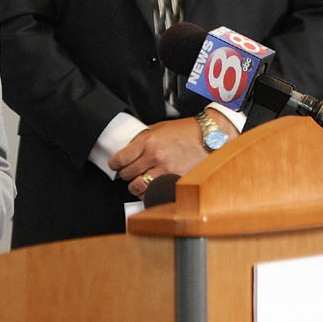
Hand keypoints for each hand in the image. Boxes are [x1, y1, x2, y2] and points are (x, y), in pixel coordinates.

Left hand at [108, 113, 236, 196]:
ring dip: (135, 186)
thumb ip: (142, 140)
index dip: (114, 164)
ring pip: (139, 187)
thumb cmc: (185, 131)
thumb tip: (127, 151)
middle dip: (125, 175)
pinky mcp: (176, 181)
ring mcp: (166, 171)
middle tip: (128, 173)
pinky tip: (151, 188)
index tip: (114, 166)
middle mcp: (155, 157)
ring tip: (138, 182)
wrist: (209, 137)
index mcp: (148, 142)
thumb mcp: (158, 128)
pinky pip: (156, 193)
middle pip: (127, 174)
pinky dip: (150, 193)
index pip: (120, 158)